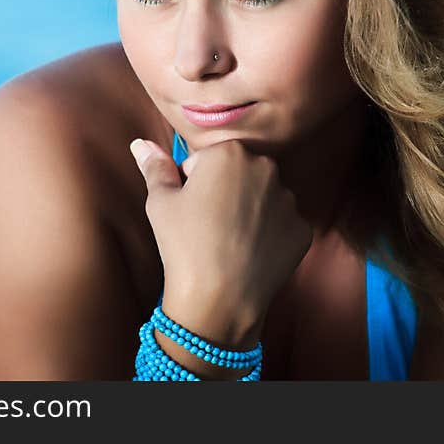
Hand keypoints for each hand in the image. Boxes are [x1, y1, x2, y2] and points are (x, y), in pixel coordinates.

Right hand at [129, 137, 312, 342]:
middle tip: (208, 225)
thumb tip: (141, 144)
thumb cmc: (184, 245)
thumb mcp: (160, 202)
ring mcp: (289, 200)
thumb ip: (155, 167)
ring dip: (249, 211)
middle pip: (239, 174)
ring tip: (228, 241)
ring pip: (263, 198)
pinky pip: (281, 225)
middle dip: (225, 191)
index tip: (190, 207)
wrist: (219, 299)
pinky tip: (250, 253)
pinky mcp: (302, 229)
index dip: (193, 183)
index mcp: (231, 153)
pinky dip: (268, 235)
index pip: (206, 159)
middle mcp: (267, 168)